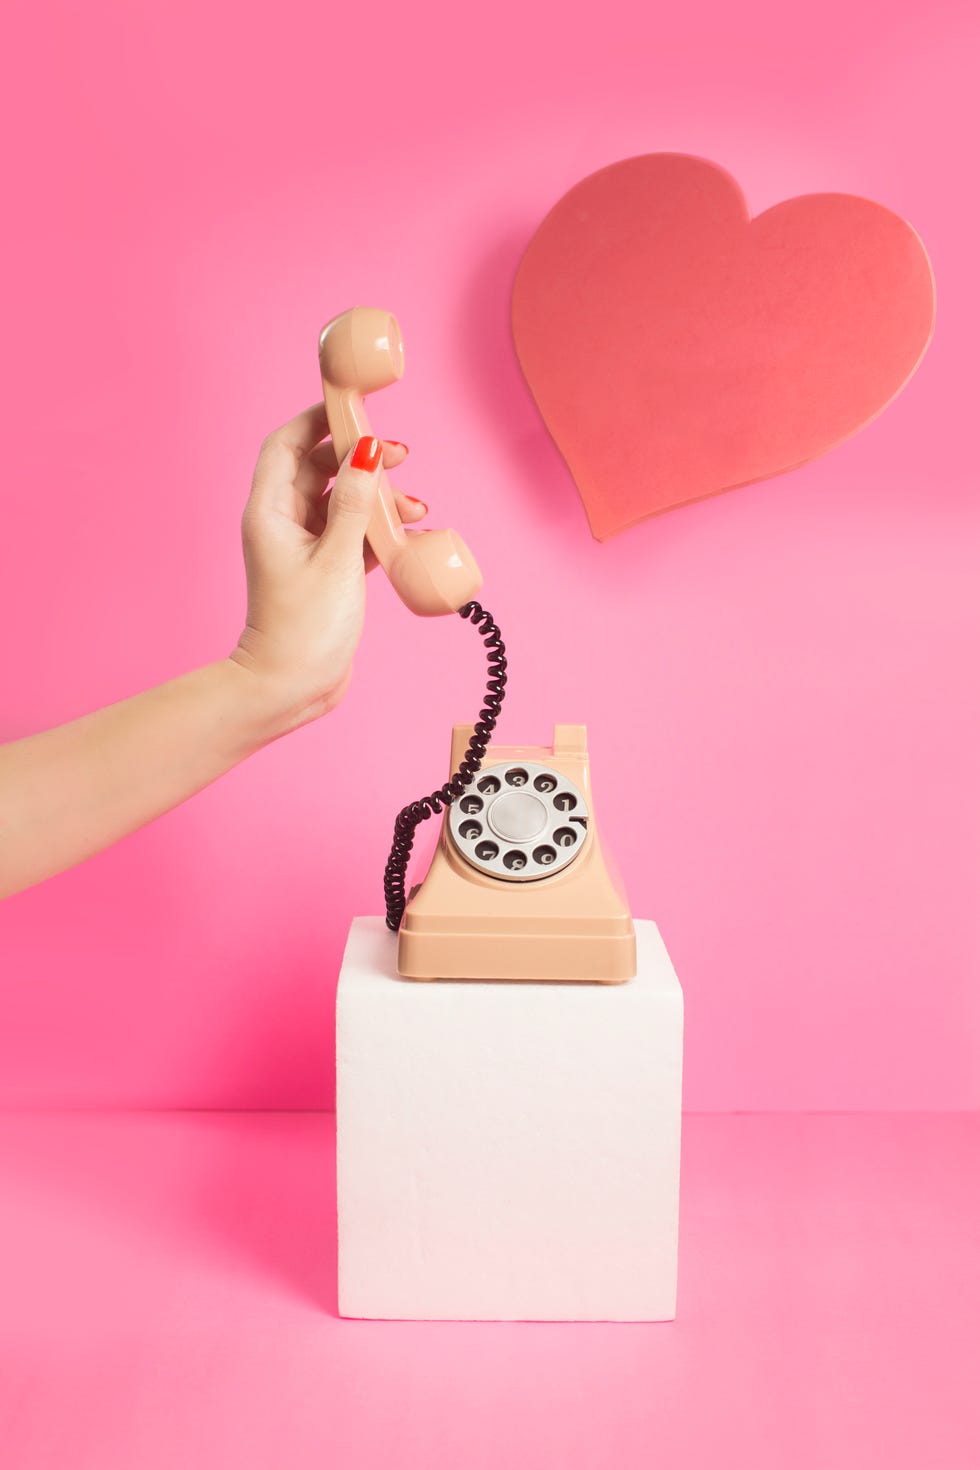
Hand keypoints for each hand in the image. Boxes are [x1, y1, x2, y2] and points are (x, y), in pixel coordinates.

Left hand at [230, 404, 425, 730]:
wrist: (291, 688)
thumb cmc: (303, 628)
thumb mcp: (337, 558)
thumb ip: (355, 502)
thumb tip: (369, 450)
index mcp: (271, 511)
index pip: (289, 443)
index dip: (319, 419)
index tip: (355, 405)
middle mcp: (284, 523)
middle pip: (320, 467)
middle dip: (360, 457)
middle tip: (399, 454)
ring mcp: (306, 547)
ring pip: (344, 501)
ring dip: (378, 496)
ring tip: (412, 504)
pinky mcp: (327, 571)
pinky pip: (355, 533)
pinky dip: (380, 528)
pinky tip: (408, 532)